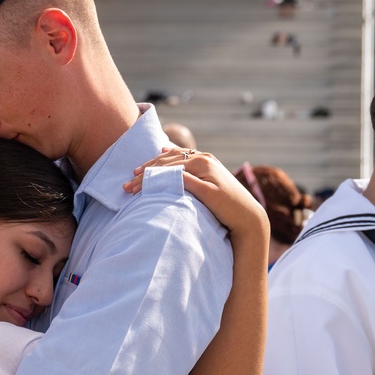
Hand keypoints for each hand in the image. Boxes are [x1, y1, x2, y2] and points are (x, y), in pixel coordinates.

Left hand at [124, 148, 268, 236]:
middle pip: (167, 162)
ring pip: (170, 169)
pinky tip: (150, 190)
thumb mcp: (205, 184)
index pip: (170, 156)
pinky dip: (163, 183)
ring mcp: (207, 172)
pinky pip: (180, 181)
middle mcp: (205, 160)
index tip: (134, 173)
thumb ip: (188, 171)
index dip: (151, 164)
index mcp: (203, 158)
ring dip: (149, 178)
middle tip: (127, 182)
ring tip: (133, 188)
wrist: (247, 217)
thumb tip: (166, 157)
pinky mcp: (207, 187)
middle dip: (145, 171)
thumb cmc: (225, 203)